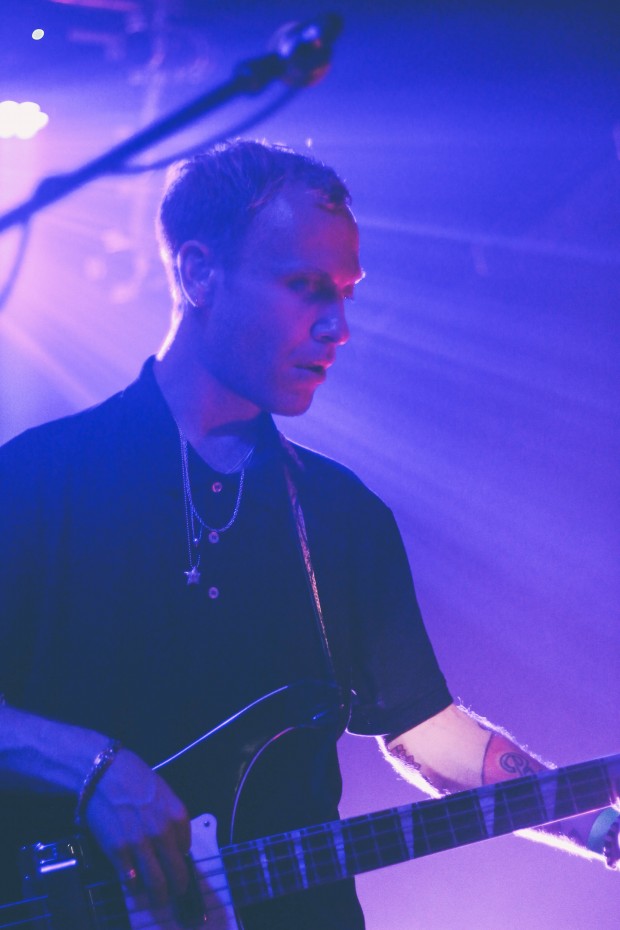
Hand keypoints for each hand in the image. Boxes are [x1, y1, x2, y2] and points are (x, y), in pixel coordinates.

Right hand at [85, 748, 190, 906]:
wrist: (103, 773)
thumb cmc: (133, 777)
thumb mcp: (163, 792)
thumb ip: (171, 817)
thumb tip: (175, 840)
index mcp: (177, 815)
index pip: (187, 849)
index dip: (181, 859)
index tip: (176, 863)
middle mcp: (163, 833)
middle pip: (177, 873)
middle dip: (177, 887)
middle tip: (175, 893)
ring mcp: (140, 844)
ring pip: (156, 883)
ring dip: (158, 895)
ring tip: (156, 898)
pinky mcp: (118, 852)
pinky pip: (131, 881)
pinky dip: (134, 887)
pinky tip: (133, 884)